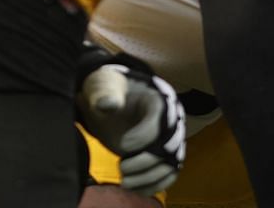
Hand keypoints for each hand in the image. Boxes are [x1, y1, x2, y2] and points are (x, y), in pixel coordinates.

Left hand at [77, 54, 185, 194]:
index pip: (159, 124)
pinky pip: (169, 175)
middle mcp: (170, 121)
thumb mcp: (103, 85)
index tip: (122, 144)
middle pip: (168, 148)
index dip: (141, 138)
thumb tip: (107, 105)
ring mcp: (170, 140)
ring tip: (125, 182)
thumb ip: (104, 92)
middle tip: (121, 167)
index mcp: (158, 100)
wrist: (113, 101)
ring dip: (148, 179)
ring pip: (170, 165)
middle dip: (144, 162)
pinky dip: (154, 186)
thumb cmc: (108, 91)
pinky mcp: (165, 156)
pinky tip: (135, 189)